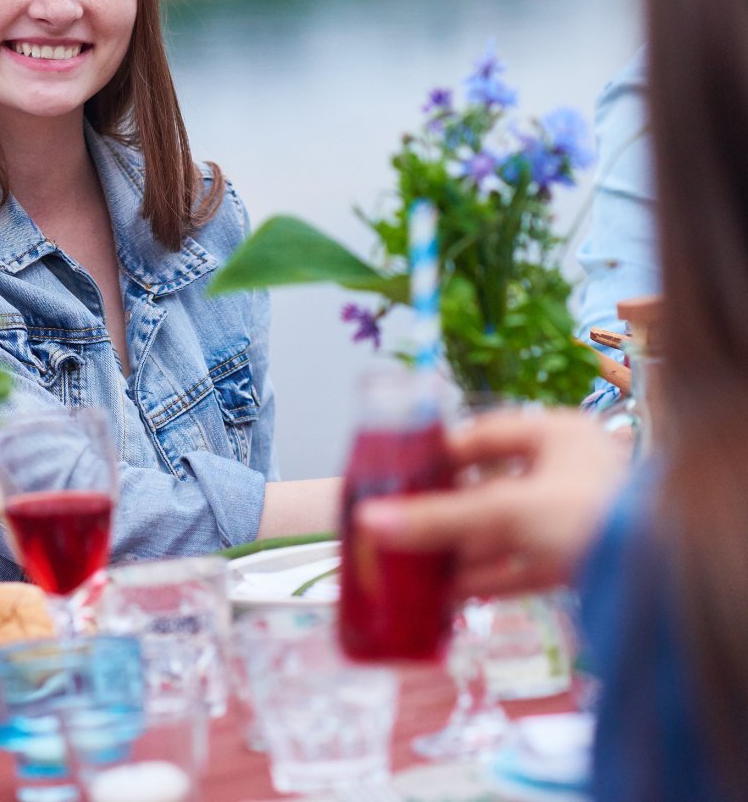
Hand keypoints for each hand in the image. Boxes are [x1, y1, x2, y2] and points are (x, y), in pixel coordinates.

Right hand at [356, 409, 628, 598]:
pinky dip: (486, 576)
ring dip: (461, 550)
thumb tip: (367, 522)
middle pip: (488, 486)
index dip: (438, 455)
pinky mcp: (579, 557)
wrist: (661, 580)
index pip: (482, 434)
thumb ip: (438, 519)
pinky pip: (520, 562)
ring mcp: (575, 515)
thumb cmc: (593, 516)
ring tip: (416, 566)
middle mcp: (567, 469)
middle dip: (445, 512)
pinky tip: (448, 594)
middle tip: (403, 525)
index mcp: (557, 433)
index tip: (400, 475)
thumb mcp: (507, 510)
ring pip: (503, 529)